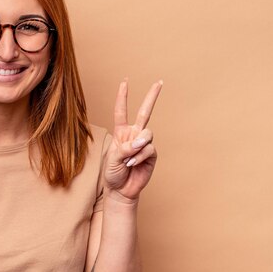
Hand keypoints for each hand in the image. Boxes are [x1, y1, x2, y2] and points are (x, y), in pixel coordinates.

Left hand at [104, 79, 162, 200]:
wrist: (121, 189)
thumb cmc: (113, 172)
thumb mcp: (112, 159)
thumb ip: (125, 148)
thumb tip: (141, 141)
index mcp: (121, 132)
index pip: (122, 111)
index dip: (122, 97)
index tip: (125, 82)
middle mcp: (134, 135)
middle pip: (145, 112)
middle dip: (152, 97)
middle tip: (159, 82)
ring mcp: (144, 144)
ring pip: (147, 134)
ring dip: (137, 147)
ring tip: (129, 160)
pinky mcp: (152, 154)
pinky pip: (149, 149)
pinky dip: (140, 157)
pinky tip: (133, 164)